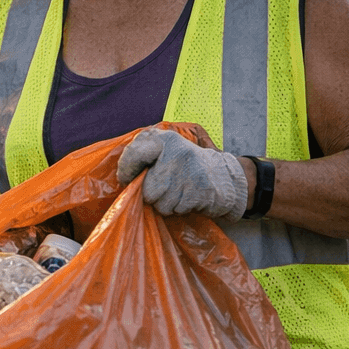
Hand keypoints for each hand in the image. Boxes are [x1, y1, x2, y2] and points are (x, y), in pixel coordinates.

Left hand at [116, 127, 247, 221]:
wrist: (224, 176)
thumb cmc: (184, 167)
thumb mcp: (164, 152)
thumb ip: (142, 156)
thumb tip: (123, 178)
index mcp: (165, 138)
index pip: (135, 154)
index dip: (126, 170)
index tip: (126, 179)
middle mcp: (178, 151)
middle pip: (148, 190)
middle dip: (153, 196)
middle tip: (166, 188)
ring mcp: (191, 170)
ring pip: (161, 204)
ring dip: (167, 204)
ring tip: (179, 193)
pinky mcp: (202, 189)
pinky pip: (178, 209)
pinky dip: (181, 208)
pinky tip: (190, 198)